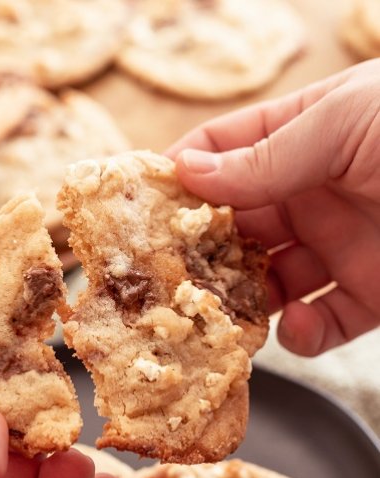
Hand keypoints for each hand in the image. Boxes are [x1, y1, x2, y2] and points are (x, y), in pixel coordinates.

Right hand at [166, 59, 379, 356]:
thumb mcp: (347, 122)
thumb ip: (266, 154)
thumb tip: (188, 173)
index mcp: (304, 136)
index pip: (222, 153)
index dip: (180, 176)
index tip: (141, 204)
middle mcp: (313, 191)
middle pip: (235, 223)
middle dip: (202, 249)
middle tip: (168, 277)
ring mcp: (340, 244)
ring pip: (268, 280)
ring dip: (245, 301)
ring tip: (225, 317)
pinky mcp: (371, 293)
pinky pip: (323, 321)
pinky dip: (305, 334)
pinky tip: (299, 329)